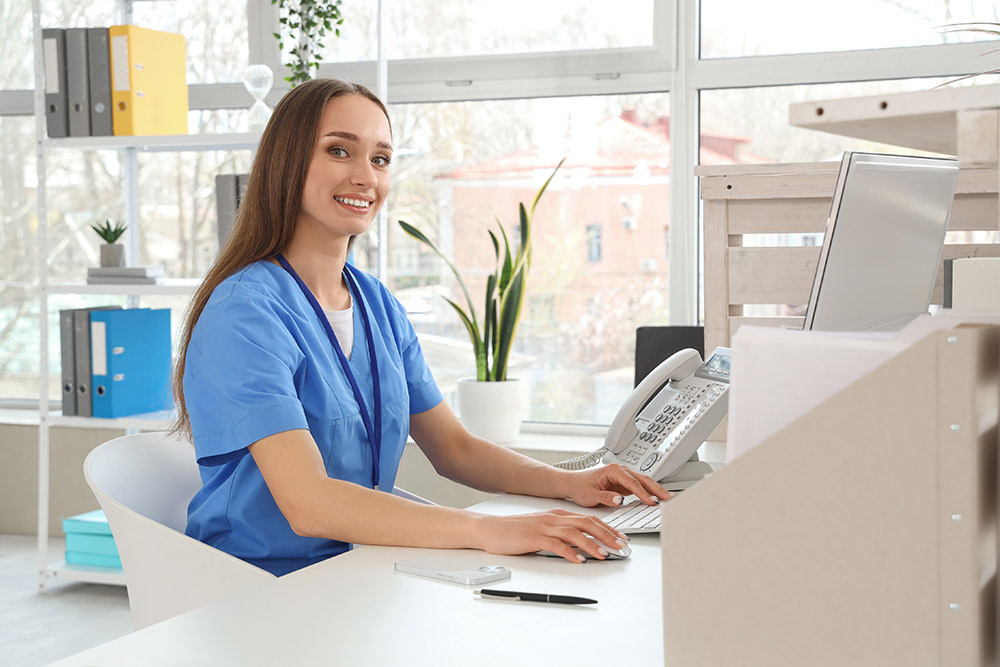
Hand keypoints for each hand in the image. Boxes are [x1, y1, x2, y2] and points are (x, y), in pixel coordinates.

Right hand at [472, 510, 629, 563]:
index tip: (621, 538)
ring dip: (592, 544)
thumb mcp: (542, 529)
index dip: (608, 528)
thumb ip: (561, 534)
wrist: (490, 529)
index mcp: (557, 514)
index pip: (589, 518)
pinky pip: (556, 544)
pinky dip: (570, 552)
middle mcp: (553, 518)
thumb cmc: (515, 531)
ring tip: (605, 554)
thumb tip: (581, 546)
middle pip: (587, 523)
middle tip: (621, 546)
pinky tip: (579, 560)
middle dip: (607, 535)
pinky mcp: (534, 537)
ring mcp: (544, 527)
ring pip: (575, 532)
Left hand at [561, 463, 672, 507]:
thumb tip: (620, 499)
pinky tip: (657, 499)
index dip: (643, 493)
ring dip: (656, 490)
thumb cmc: (580, 487)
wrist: (573, 484)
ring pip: (644, 482)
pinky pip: (640, 487)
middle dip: (657, 489)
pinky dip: (650, 492)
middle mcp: (620, 470)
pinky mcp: (625, 483)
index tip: (651, 502)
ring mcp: (624, 476)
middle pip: (643, 479)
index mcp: (613, 470)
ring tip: (668, 499)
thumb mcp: (591, 495)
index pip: (632, 482)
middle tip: (669, 499)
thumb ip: (606, 497)